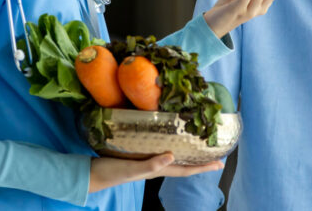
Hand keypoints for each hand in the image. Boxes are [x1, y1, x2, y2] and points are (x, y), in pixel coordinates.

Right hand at [88, 153, 222, 191]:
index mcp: (157, 170)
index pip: (185, 170)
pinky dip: (168, 144)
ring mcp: (147, 161)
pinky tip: (168, 137)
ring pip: (173, 156)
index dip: (202, 168)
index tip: (220, 164)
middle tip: (215, 152)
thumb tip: (172, 156)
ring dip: (186, 152)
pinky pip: (159, 149)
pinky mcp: (138, 154)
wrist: (91, 174)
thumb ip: (150, 164)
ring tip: (198, 144)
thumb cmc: (112, 172)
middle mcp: (155, 166)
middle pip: (183, 164)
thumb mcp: (131, 169)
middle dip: (199, 160)